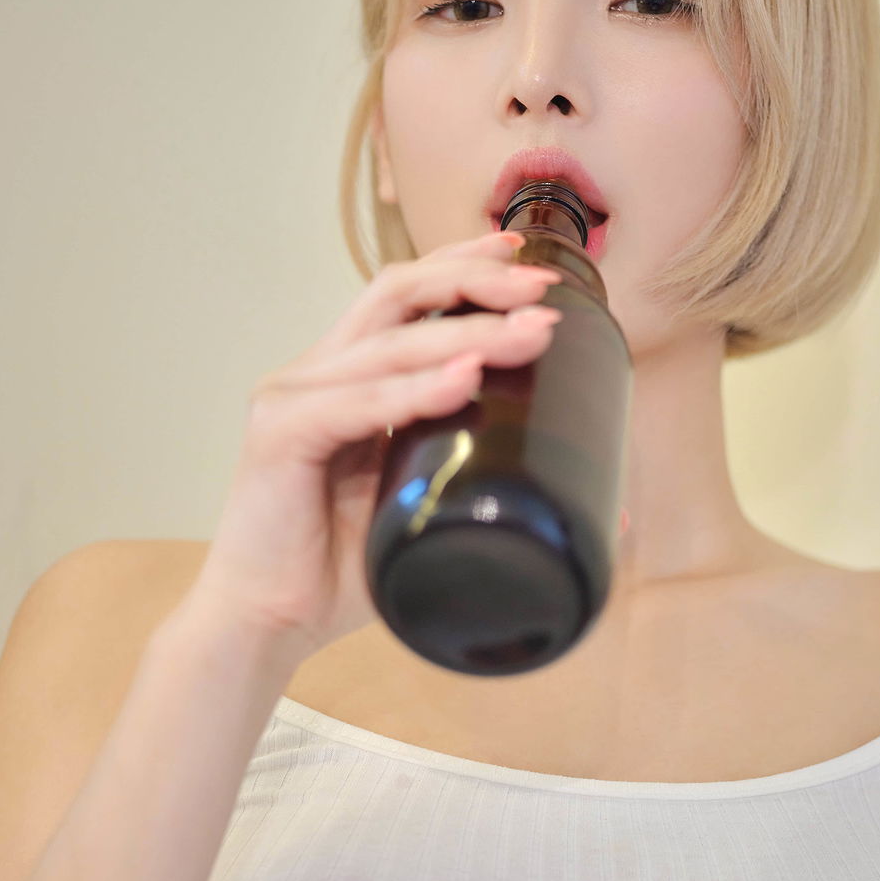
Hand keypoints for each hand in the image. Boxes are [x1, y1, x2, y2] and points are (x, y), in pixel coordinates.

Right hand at [185, 230, 561, 659]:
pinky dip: (413, 389)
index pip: (406, 295)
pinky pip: (354, 403)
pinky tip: (463, 380)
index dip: (464, 264)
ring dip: (466, 331)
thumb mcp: (435, 518)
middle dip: (477, 280)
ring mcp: (291, 398)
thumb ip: (500, 497)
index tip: (528, 255)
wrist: (267, 625)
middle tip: (544, 289)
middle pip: (398, 293)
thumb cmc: (343, 570)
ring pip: (388, 343)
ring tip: (531, 330)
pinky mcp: (277, 437)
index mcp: (349, 378)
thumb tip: (611, 507)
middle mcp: (316, 373)